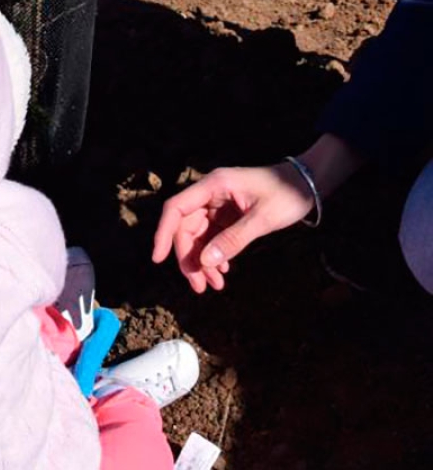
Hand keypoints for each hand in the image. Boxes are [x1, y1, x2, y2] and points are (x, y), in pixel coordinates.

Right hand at [152, 165, 313, 292]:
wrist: (309, 183)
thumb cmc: (288, 193)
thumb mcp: (263, 219)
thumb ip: (234, 239)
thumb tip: (205, 262)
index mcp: (213, 186)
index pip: (176, 209)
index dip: (164, 233)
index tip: (159, 258)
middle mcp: (209, 195)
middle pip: (184, 228)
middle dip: (190, 258)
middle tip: (199, 286)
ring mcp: (217, 205)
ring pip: (197, 236)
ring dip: (202, 262)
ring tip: (214, 285)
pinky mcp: (225, 216)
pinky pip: (211, 238)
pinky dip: (214, 256)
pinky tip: (223, 271)